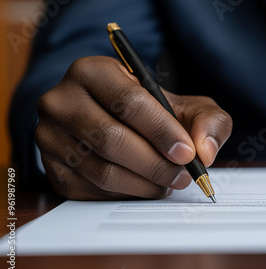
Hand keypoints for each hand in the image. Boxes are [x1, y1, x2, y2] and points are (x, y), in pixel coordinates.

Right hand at [35, 56, 231, 199]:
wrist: (115, 124)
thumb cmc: (152, 113)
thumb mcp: (187, 106)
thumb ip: (208, 121)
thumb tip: (205, 151)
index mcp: (93, 71)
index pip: (128, 103)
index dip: (162, 132)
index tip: (187, 153)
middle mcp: (62, 100)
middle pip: (111, 139)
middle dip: (156, 164)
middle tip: (182, 176)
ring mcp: (51, 136)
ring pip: (102, 170)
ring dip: (144, 183)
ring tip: (168, 182)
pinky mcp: (52, 168)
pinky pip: (92, 190)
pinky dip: (126, 194)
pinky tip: (144, 186)